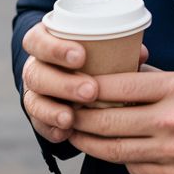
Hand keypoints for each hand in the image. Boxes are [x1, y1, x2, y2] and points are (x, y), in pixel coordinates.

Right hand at [21, 21, 147, 144]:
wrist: (72, 79)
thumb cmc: (90, 57)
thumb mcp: (98, 49)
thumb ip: (115, 49)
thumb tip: (140, 53)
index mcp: (45, 42)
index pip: (37, 40)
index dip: (55, 48)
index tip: (81, 56)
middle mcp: (35, 67)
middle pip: (36, 73)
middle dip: (63, 83)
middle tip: (90, 91)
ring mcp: (33, 92)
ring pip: (33, 101)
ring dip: (53, 110)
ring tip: (71, 117)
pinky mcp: (37, 116)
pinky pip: (38, 124)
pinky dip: (51, 129)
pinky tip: (64, 133)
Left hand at [68, 68, 173, 173]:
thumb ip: (155, 80)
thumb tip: (120, 73)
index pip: (119, 87)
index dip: (89, 88)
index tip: (73, 87)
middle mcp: (170, 121)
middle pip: (108, 122)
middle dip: (80, 119)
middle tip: (65, 113)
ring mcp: (172, 153)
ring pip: (115, 150)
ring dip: (90, 143)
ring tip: (76, 135)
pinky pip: (135, 169)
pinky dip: (121, 160)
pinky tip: (113, 151)